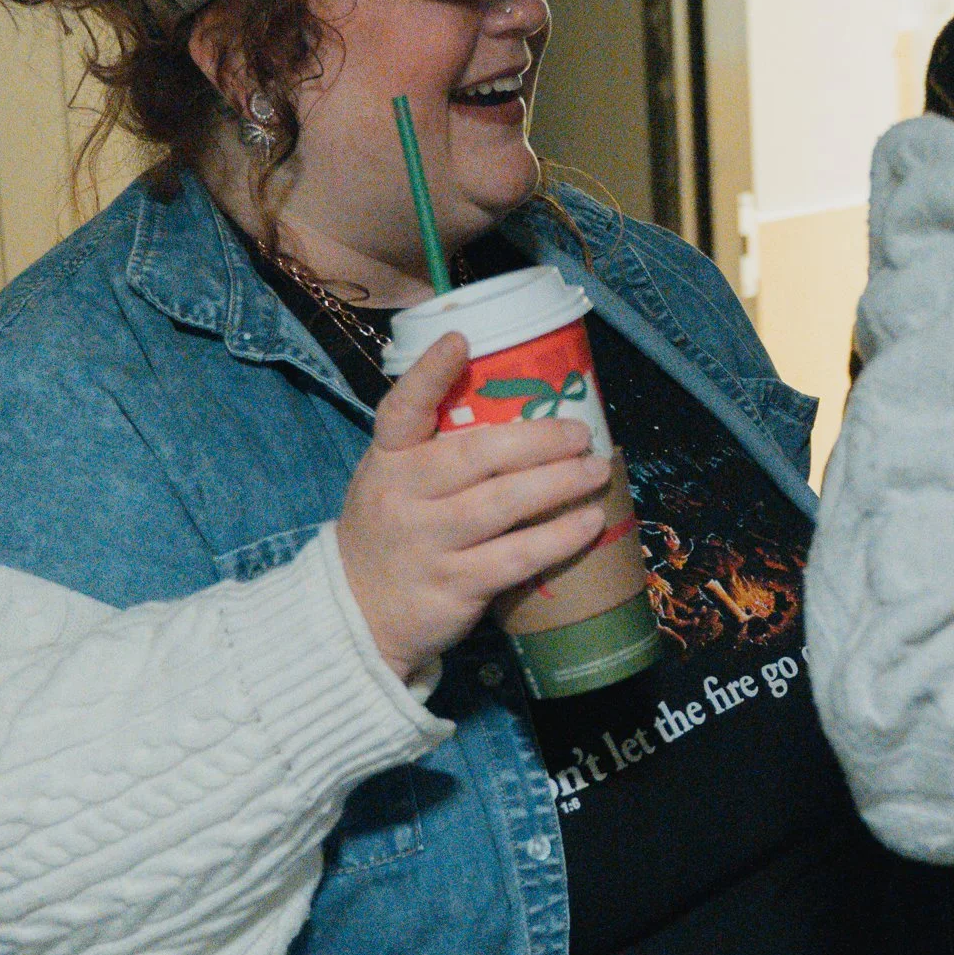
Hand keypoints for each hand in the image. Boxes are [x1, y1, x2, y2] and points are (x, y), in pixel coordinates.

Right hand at [337, 335, 611, 685]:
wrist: (356, 613)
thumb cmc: (392, 531)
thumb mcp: (393, 480)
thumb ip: (435, 447)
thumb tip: (521, 408)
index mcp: (387, 459)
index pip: (401, 409)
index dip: (428, 373)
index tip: (460, 341)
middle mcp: (401, 496)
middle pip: (475, 457)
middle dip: (537, 440)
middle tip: (581, 433)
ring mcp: (425, 543)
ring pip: (502, 505)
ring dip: (559, 484)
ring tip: (597, 470)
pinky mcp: (452, 586)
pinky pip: (515, 557)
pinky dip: (557, 538)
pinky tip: (588, 523)